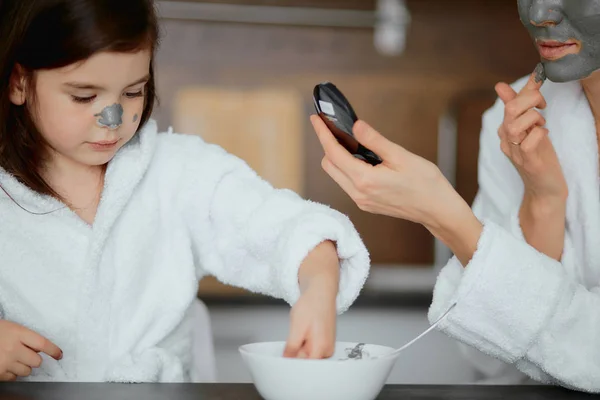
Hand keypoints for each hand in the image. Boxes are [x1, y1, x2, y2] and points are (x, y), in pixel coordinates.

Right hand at [0, 320, 61, 380]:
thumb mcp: (11, 328)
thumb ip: (26, 337)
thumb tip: (40, 349)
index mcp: (17, 333)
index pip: (43, 343)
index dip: (53, 350)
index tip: (59, 355)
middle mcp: (13, 348)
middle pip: (36, 361)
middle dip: (34, 359)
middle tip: (26, 354)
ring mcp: (5, 362)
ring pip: (27, 371)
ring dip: (24, 367)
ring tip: (14, 359)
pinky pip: (14, 378)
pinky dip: (13, 373)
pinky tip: (6, 365)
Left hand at [283, 241, 337, 358]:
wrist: (320, 290)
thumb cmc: (312, 305)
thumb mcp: (296, 328)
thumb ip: (291, 348)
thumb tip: (286, 362)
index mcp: (321, 349)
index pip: (305, 368)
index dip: (292, 367)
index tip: (282, 364)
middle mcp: (327, 351)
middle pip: (307, 363)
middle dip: (295, 357)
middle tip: (289, 345)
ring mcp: (327, 347)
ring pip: (308, 356)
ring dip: (299, 349)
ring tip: (298, 335)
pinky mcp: (325, 342)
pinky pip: (311, 349)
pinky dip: (303, 344)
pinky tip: (302, 334)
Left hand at [310, 116, 482, 265]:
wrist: (437, 210)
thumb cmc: (426, 184)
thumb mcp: (401, 156)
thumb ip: (375, 141)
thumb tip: (356, 126)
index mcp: (365, 180)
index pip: (334, 153)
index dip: (323, 134)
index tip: (316, 119)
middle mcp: (358, 193)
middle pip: (329, 165)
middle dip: (328, 145)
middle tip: (333, 127)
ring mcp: (361, 201)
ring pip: (336, 175)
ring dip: (337, 157)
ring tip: (348, 140)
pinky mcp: (366, 204)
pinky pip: (347, 183)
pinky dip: (347, 168)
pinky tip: (359, 158)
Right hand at [496, 64, 566, 259]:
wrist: (545, 190)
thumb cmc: (540, 157)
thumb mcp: (530, 128)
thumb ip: (519, 106)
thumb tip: (502, 85)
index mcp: (505, 131)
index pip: (509, 102)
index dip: (526, 89)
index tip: (540, 78)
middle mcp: (506, 141)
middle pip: (510, 110)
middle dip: (531, 100)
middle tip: (543, 105)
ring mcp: (515, 152)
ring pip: (516, 124)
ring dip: (534, 118)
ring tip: (541, 124)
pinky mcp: (528, 162)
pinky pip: (529, 141)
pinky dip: (540, 133)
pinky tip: (545, 135)